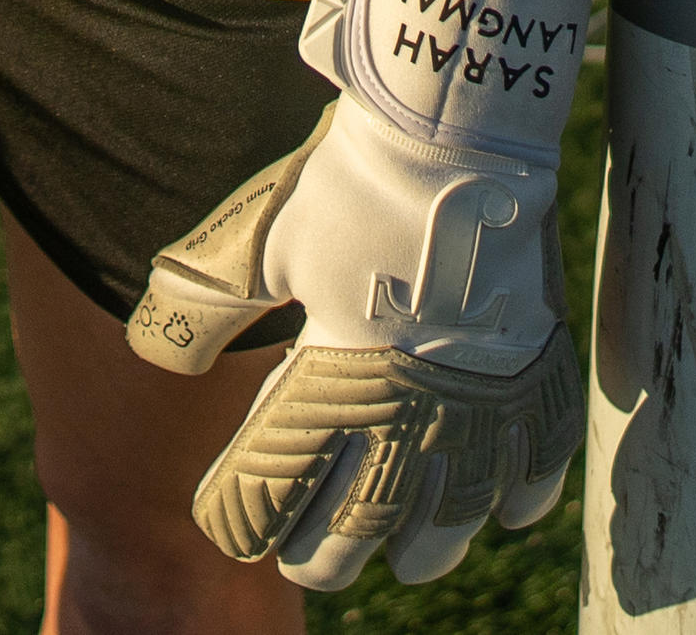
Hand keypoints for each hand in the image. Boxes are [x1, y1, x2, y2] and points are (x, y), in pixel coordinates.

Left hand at [125, 0, 588, 587]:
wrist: (450, 128)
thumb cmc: (342, 185)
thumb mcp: (253, 243)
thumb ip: (200, 307)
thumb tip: (155, 356)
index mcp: (331, 383)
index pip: (275, 486)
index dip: (245, 517)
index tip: (228, 528)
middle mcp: (408, 408)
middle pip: (366, 522)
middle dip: (330, 554)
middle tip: (310, 567)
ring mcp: (481, 394)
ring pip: (457, 511)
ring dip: (428, 544)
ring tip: (410, 562)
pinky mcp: (536, 364)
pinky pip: (540, 456)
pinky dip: (524, 492)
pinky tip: (511, 510)